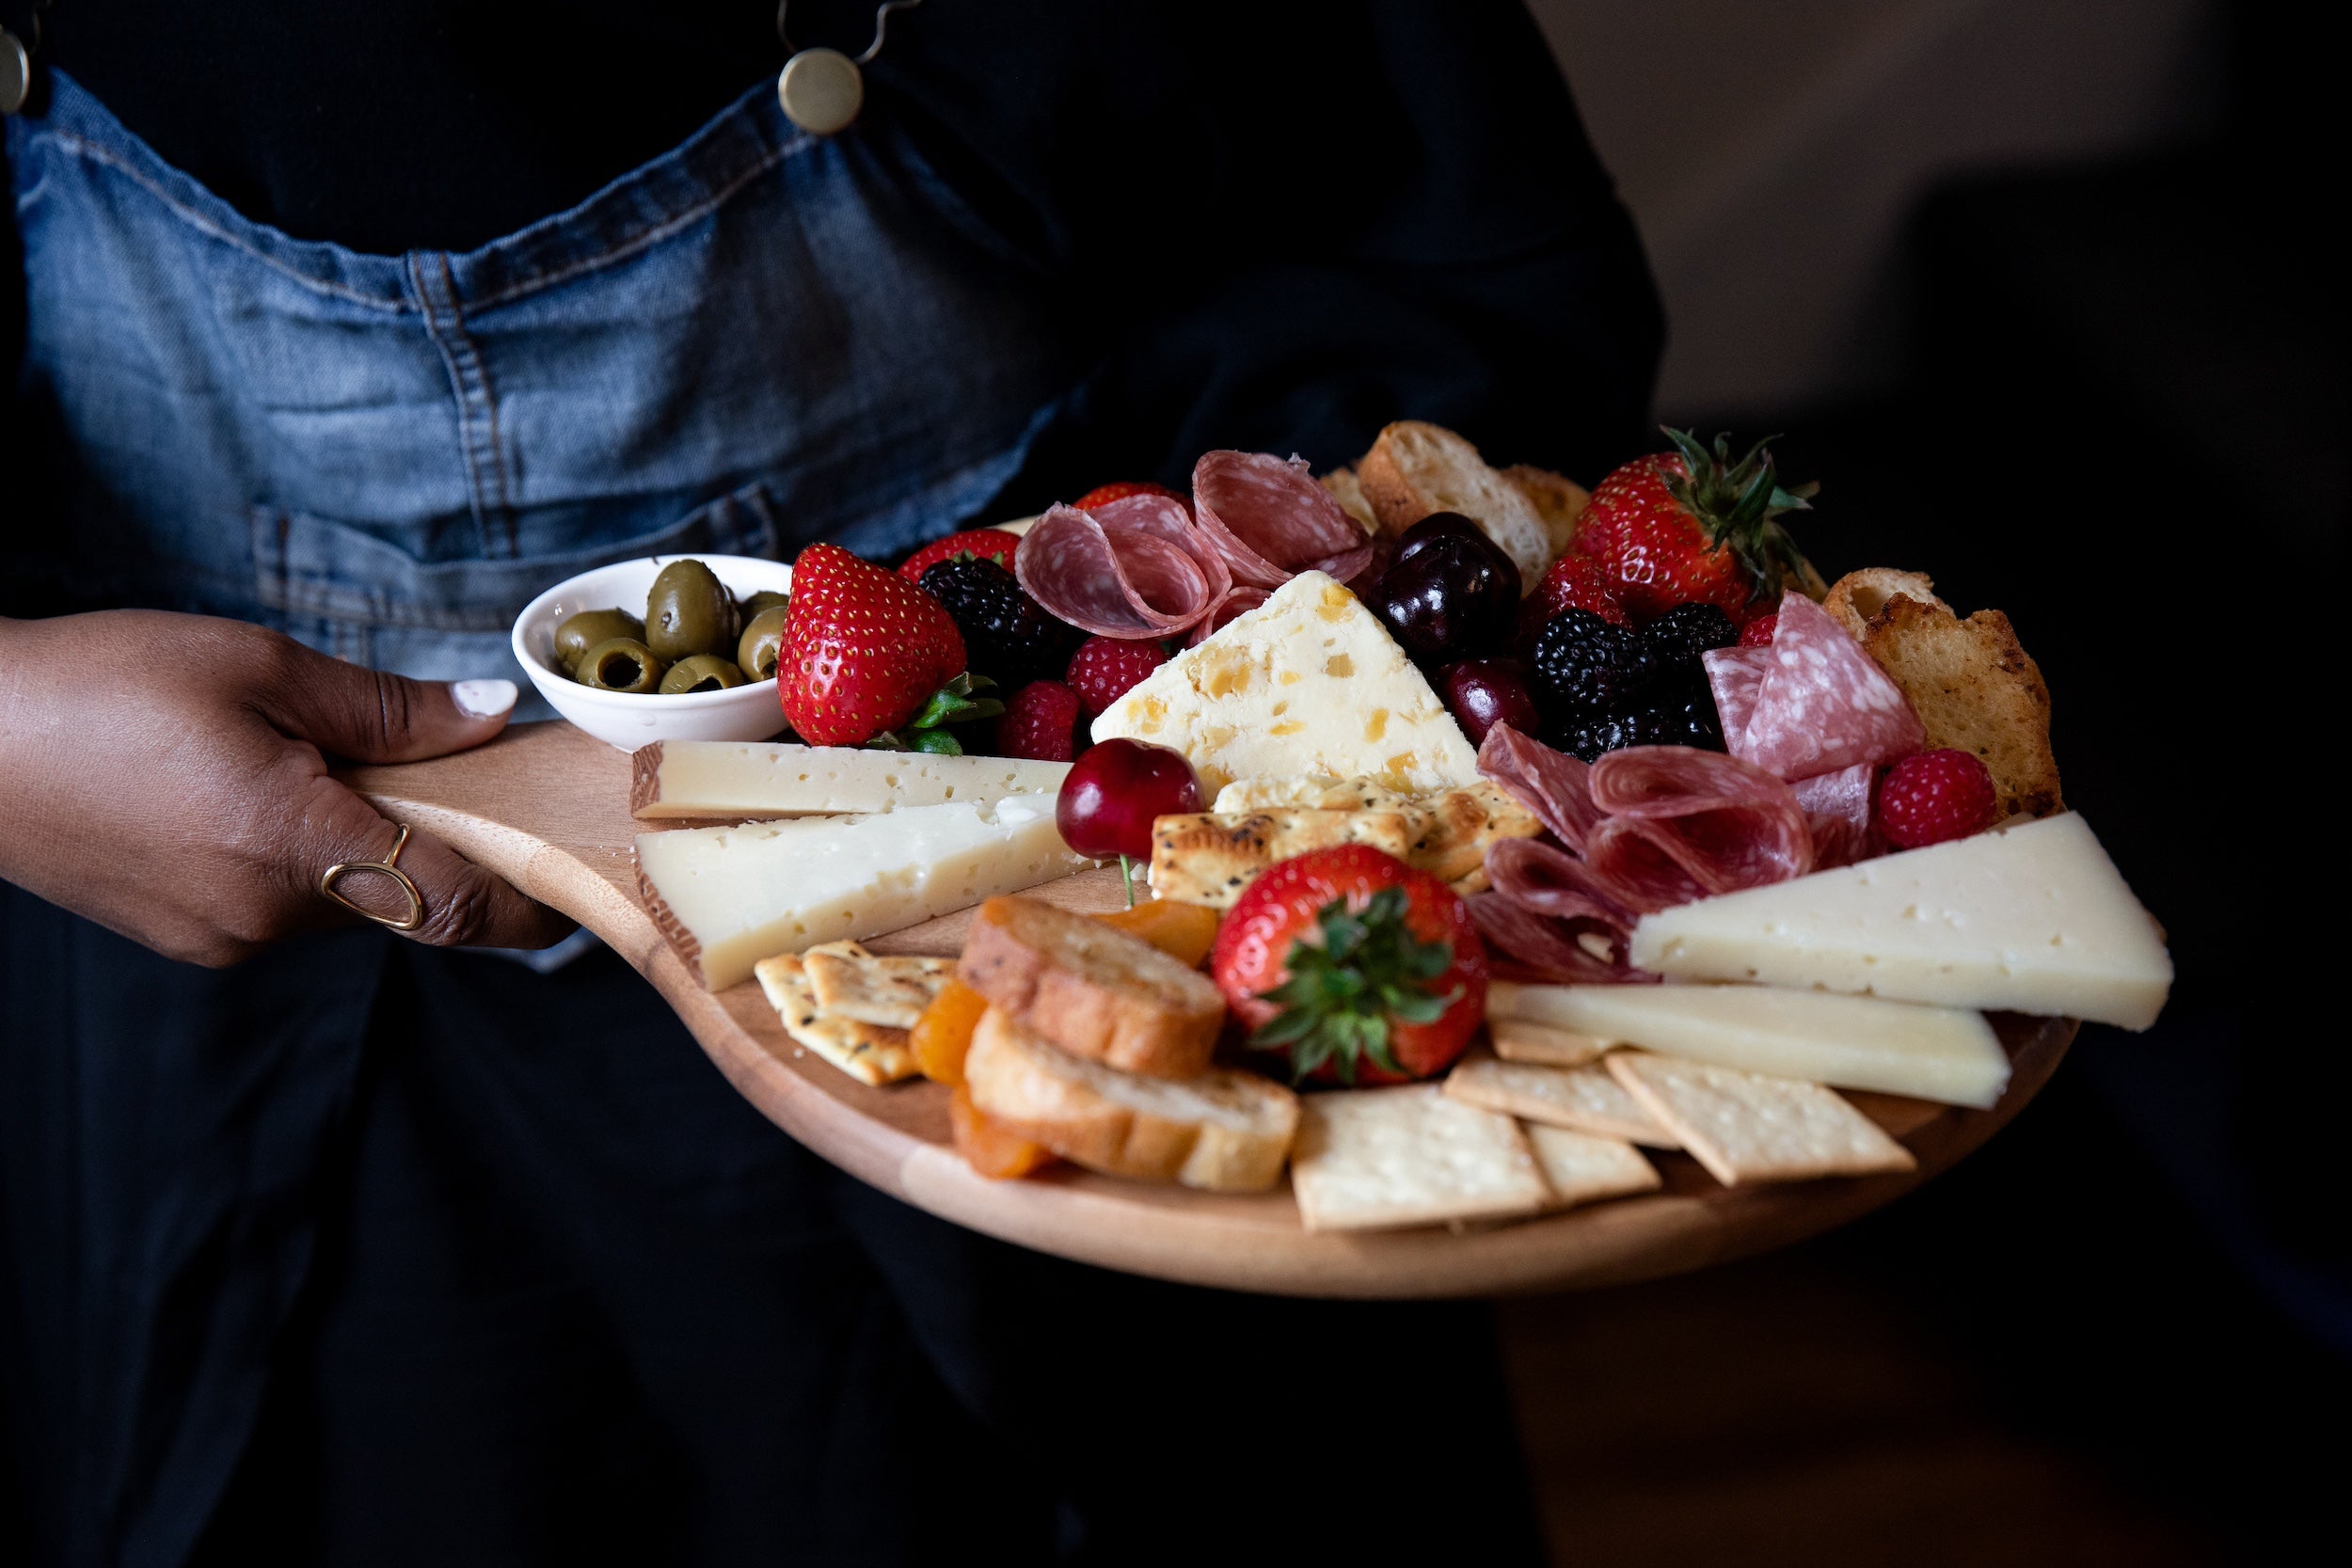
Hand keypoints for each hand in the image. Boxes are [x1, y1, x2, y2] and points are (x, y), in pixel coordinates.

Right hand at [0, 610, 574, 964]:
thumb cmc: (97, 685)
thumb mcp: (256, 667)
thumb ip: (385, 707)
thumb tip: (484, 717)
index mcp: (292, 847)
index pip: (458, 905)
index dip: (536, 895)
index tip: (578, 869)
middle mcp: (264, 918)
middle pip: (409, 896)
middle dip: (446, 838)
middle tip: (454, 765)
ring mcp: (222, 939)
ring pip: (348, 899)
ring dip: (368, 842)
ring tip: (321, 760)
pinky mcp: (189, 938)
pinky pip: (288, 905)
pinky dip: (308, 856)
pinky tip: (263, 792)